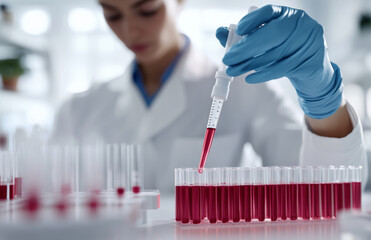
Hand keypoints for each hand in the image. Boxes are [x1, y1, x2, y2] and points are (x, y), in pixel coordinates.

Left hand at [216, 5, 342, 118]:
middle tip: (227, 58)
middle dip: (246, 47)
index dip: (252, 20)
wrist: (310, 69)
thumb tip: (219, 33)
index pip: (269, 11)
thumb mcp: (262, 42)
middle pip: (272, 33)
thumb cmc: (281, 51)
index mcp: (286, 14)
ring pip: (276, 53)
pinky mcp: (312, 60)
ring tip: (232, 71)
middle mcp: (299, 24)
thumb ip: (241, 37)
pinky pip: (284, 68)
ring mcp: (308, 41)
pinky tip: (249, 78)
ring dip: (250, 64)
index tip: (237, 30)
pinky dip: (264, 74)